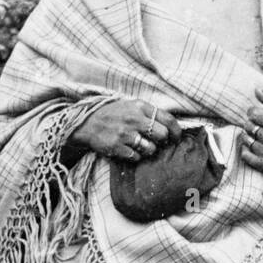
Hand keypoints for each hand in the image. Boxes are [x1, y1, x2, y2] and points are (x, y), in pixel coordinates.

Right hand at [67, 99, 182, 162]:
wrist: (86, 123)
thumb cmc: (112, 114)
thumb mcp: (130, 106)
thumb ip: (148, 113)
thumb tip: (169, 126)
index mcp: (140, 107)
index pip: (168, 119)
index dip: (176, 131)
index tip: (176, 137)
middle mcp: (134, 119)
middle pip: (162, 135)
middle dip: (162, 141)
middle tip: (157, 143)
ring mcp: (125, 134)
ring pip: (150, 149)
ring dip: (149, 150)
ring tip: (141, 146)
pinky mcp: (117, 147)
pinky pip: (136, 157)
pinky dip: (135, 156)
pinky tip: (129, 150)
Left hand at [241, 85, 262, 174]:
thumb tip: (256, 89)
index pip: (253, 114)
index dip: (253, 111)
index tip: (257, 112)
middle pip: (249, 127)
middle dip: (251, 123)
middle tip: (259, 124)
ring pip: (247, 141)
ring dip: (248, 136)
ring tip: (257, 134)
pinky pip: (246, 157)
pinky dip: (246, 150)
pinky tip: (254, 145)